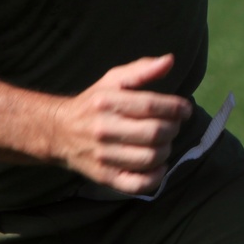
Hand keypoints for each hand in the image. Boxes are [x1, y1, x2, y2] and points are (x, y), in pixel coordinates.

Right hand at [50, 54, 191, 194]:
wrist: (59, 132)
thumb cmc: (93, 103)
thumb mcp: (113, 80)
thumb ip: (142, 69)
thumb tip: (169, 60)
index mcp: (106, 102)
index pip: (150, 105)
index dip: (176, 107)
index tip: (185, 109)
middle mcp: (104, 129)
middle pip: (154, 133)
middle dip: (173, 128)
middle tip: (174, 125)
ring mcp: (104, 156)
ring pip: (150, 158)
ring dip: (167, 149)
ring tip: (164, 142)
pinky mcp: (105, 177)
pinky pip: (138, 184)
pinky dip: (156, 177)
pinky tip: (158, 165)